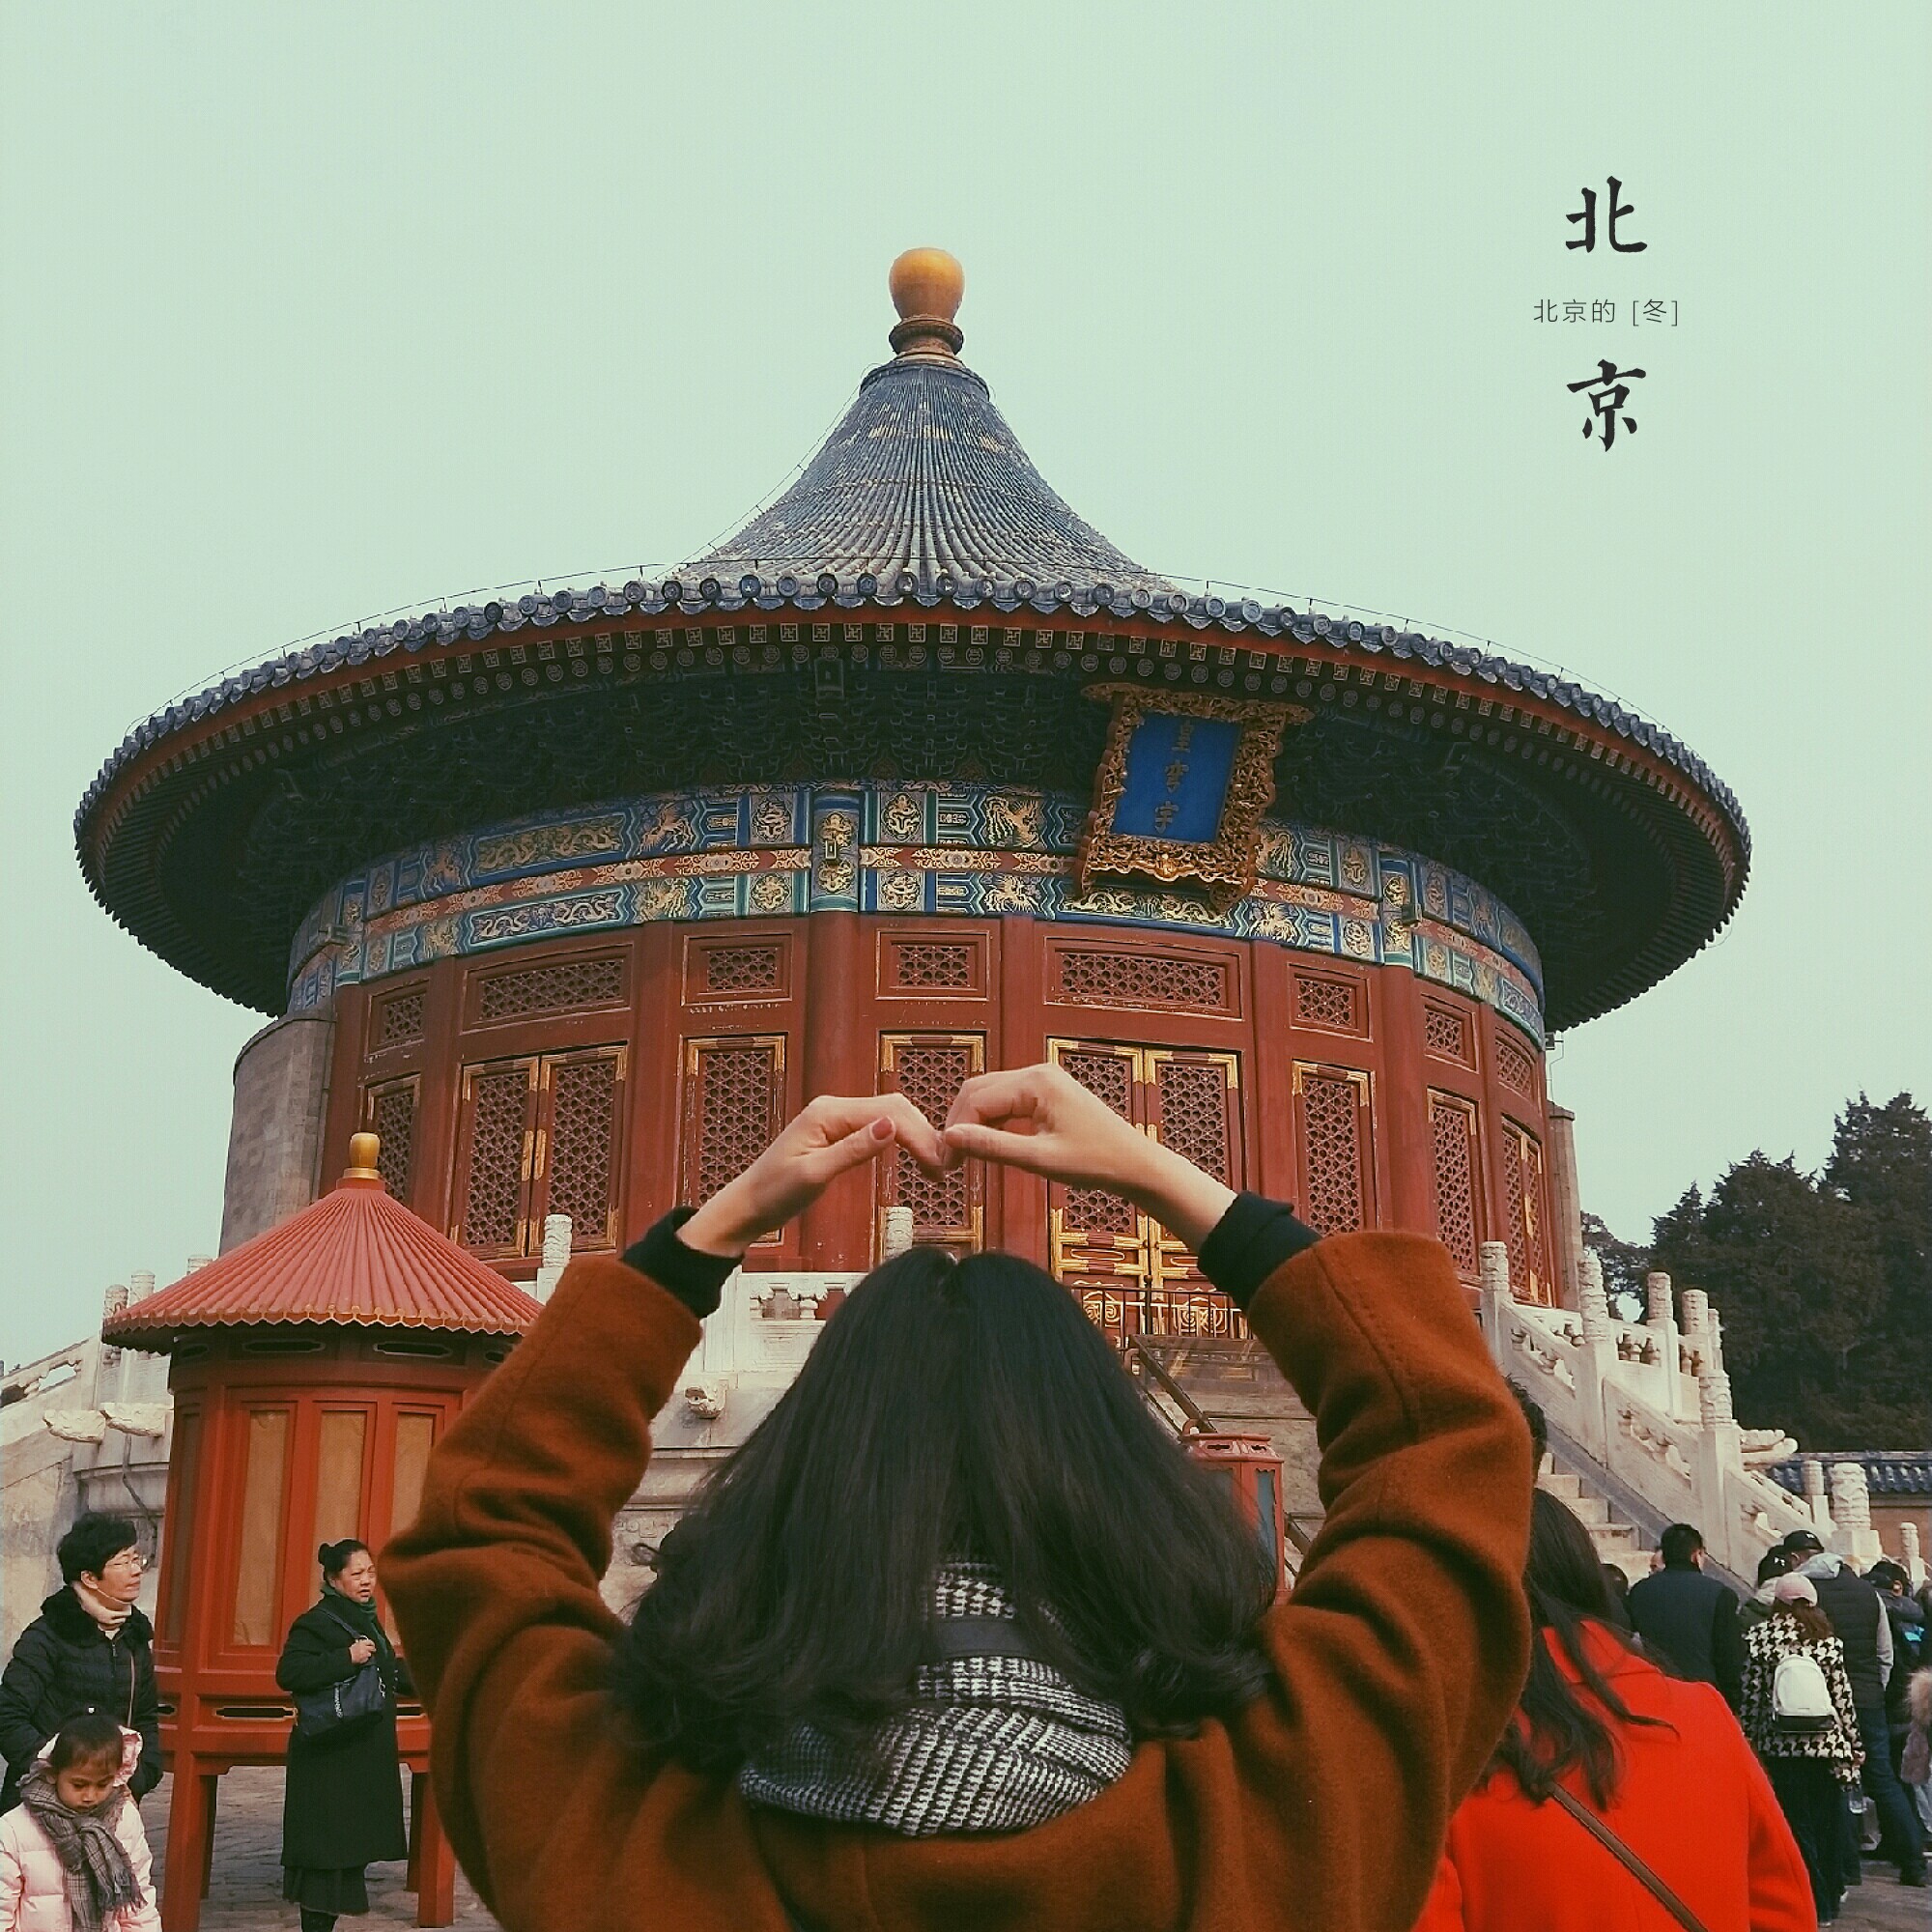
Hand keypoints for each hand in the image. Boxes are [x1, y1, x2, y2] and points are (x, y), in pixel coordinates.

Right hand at [348, 1638, 376, 1664]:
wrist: (347, 1656)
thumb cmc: (349, 1650)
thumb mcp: (354, 1644)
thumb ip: (359, 1642)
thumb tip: (360, 1641)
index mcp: (363, 1643)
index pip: (370, 1642)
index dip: (372, 1643)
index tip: (372, 1645)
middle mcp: (365, 1648)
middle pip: (372, 1648)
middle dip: (373, 1649)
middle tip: (373, 1650)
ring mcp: (365, 1654)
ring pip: (370, 1654)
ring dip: (368, 1654)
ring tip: (366, 1655)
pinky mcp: (363, 1659)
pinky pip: (366, 1659)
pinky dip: (365, 1659)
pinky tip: (363, 1658)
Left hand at [679, 1092, 946, 1255]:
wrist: (747, 1206)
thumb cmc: (773, 1194)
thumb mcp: (813, 1176)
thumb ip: (852, 1150)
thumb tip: (889, 1126)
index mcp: (828, 1112)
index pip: (889, 1112)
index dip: (919, 1136)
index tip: (938, 1165)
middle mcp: (834, 1107)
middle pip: (894, 1107)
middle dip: (923, 1133)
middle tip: (944, 1169)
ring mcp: (836, 1118)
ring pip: (889, 1115)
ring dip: (915, 1135)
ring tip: (935, 1166)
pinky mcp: (838, 1131)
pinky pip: (877, 1125)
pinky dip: (901, 1138)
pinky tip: (913, 1156)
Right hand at [942, 1062, 1234, 1252]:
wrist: (1135, 1164)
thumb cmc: (1096, 1162)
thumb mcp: (1039, 1159)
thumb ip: (992, 1146)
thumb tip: (950, 1138)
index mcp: (1035, 1081)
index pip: (976, 1099)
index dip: (955, 1131)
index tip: (945, 1164)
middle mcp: (1036, 1072)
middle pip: (978, 1091)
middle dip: (960, 1123)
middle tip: (949, 1161)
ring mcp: (1043, 1080)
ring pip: (990, 1095)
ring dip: (974, 1123)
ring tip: (965, 1158)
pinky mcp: (1047, 1092)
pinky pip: (1008, 1101)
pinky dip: (992, 1122)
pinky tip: (988, 1146)